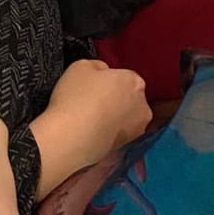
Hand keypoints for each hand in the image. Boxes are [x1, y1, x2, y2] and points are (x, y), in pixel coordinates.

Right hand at [30, 59, 150, 199]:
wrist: (71, 138)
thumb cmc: (76, 98)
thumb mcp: (81, 66)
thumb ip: (98, 66)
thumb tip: (104, 73)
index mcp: (134, 81)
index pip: (124, 77)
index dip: (108, 81)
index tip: (93, 86)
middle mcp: (142, 106)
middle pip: (129, 98)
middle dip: (115, 99)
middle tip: (91, 102)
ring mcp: (136, 130)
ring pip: (125, 118)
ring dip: (113, 117)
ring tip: (89, 119)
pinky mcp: (126, 148)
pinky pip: (117, 135)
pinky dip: (108, 133)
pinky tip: (91, 133)